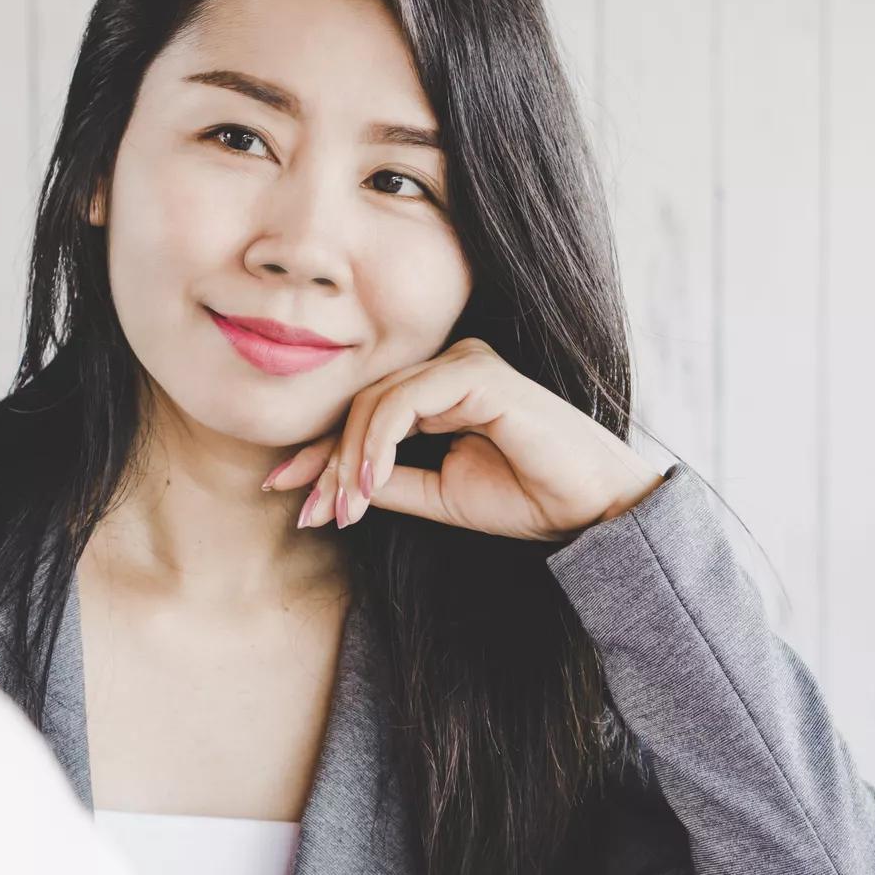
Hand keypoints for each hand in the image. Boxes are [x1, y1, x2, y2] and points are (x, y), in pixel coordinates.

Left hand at [262, 338, 664, 541]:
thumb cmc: (527, 498)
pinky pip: (405, 402)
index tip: (284, 490)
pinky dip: (378, 443)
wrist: (589, 510)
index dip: (322, 452)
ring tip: (343, 509)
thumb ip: (388, 482)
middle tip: (307, 511)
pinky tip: (368, 484)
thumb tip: (329, 487)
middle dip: (327, 461)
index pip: (365, 413)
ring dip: (349, 461)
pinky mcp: (477, 373)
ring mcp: (464, 363)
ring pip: (376, 402)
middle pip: (361, 404)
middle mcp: (450, 367)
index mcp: (442, 389)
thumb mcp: (439, 494)